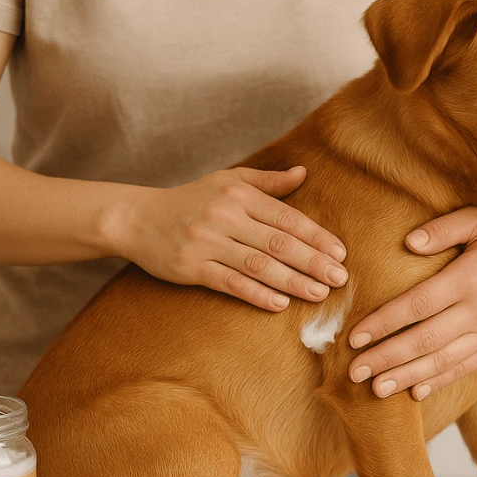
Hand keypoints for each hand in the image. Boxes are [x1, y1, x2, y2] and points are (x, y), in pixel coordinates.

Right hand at [117, 166, 347, 310]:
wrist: (136, 218)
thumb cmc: (190, 200)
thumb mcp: (227, 180)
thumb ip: (267, 181)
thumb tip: (303, 173)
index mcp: (238, 193)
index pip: (286, 217)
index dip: (316, 236)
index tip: (340, 253)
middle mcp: (224, 215)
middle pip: (278, 242)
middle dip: (313, 261)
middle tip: (340, 278)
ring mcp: (207, 242)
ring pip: (258, 265)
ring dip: (292, 281)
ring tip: (319, 293)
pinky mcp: (191, 267)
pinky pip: (230, 282)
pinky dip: (257, 294)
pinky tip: (280, 304)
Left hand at [346, 206, 476, 398]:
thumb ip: (441, 230)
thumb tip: (408, 243)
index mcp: (467, 278)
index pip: (415, 305)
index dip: (382, 323)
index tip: (354, 337)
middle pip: (422, 340)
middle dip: (385, 358)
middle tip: (353, 372)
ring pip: (441, 360)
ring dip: (406, 376)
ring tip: (377, 389)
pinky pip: (465, 367)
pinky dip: (439, 381)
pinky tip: (415, 391)